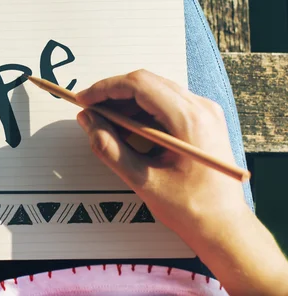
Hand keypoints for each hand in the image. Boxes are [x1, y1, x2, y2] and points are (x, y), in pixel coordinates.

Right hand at [75, 69, 249, 241]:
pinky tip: (127, 128)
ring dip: (127, 102)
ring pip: (156, 89)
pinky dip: (143, 110)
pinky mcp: (203, 118)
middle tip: (90, 110)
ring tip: (106, 122)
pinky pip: (167, 102)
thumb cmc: (191, 209)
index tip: (84, 99)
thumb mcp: (142, 179)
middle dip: (114, 93)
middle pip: (147, 82)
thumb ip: (109, 147)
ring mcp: (205, 111)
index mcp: (189, 119)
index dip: (106, 88)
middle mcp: (201, 108)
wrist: (226, 228)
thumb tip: (87, 120)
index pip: (139, 85)